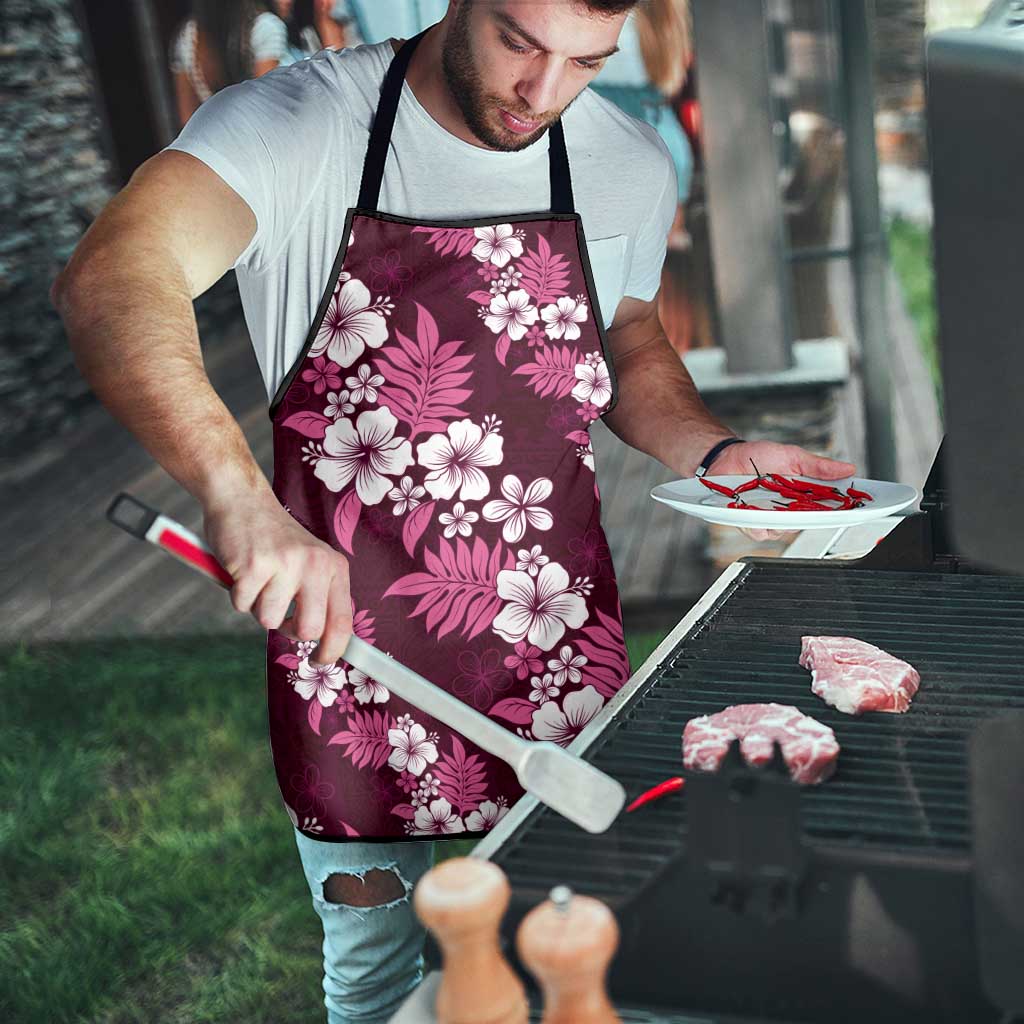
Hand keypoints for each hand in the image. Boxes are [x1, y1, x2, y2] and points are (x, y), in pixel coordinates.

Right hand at [203, 492, 352, 666]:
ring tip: (258, 579)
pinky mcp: (254, 565)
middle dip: (289, 631)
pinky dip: (237, 594)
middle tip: (278, 613)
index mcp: (334, 567)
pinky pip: (242, 605)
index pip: (343, 621)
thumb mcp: (309, 562)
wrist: (242, 499)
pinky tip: (242, 570)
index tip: (319, 661)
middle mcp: (315, 564)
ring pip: (269, 621)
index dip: (333, 650)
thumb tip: (325, 643)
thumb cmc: (274, 540)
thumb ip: (318, 597)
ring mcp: (285, 564)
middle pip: (309, 630)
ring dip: (258, 607)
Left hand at [708, 440, 856, 542]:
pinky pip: (760, 531)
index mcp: (803, 495)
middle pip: (809, 523)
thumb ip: (818, 466)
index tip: (859, 508)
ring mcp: (770, 518)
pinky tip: (755, 512)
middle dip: (813, 517)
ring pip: (784, 530)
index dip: (844, 510)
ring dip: (781, 519)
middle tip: (814, 506)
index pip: (829, 507)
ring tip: (775, 503)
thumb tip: (848, 468)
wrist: (726, 457)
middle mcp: (789, 510)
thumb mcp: (792, 456)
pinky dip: (759, 523)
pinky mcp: (750, 523)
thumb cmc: (758, 457)